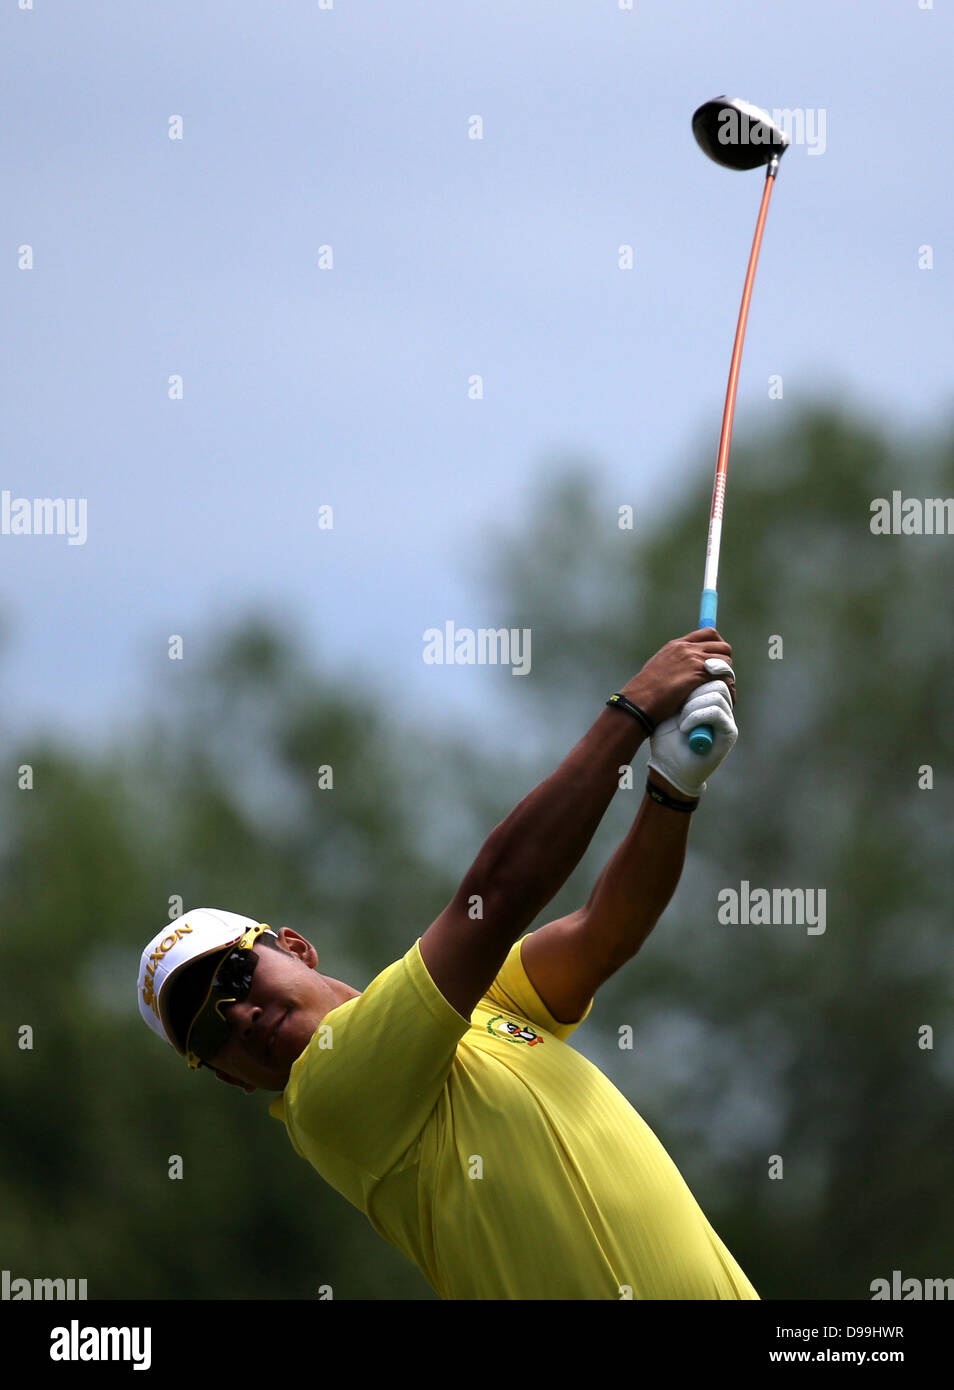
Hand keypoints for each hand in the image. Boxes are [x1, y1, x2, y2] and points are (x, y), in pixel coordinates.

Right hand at [622, 629, 734, 726]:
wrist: (641, 699)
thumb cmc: (646, 689)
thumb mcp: (659, 666)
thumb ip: (675, 661)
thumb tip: (685, 668)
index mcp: (677, 644)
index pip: (709, 633)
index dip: (718, 644)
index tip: (719, 656)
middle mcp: (687, 648)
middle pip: (723, 646)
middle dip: (725, 660)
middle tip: (721, 675)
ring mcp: (694, 660)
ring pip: (726, 661)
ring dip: (727, 674)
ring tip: (723, 687)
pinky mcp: (699, 674)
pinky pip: (724, 675)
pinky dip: (728, 685)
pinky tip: (726, 694)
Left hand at [646, 679, 737, 797]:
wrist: (669, 767)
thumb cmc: (666, 740)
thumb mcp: (669, 709)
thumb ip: (680, 690)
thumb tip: (685, 664)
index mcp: (708, 699)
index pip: (713, 674)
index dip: (702, 672)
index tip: (684, 673)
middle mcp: (721, 707)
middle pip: (718, 681)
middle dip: (694, 690)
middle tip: (678, 708)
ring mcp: (727, 719)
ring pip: (718, 694)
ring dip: (693, 705)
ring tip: (680, 721)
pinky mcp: (729, 733)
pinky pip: (717, 712)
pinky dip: (697, 717)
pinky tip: (684, 728)